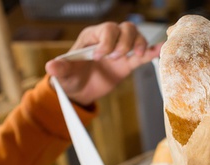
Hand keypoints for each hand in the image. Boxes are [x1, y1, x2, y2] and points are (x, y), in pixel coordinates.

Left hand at [45, 22, 160, 105]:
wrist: (80, 91)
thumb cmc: (70, 78)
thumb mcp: (63, 75)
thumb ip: (60, 70)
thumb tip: (51, 66)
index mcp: (92, 37)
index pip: (106, 29)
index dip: (107, 41)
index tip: (100, 57)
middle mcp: (108, 39)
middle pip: (124, 28)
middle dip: (123, 42)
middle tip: (115, 58)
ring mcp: (120, 50)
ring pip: (135, 36)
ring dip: (138, 45)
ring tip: (134, 57)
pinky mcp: (128, 63)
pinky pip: (142, 54)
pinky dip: (151, 52)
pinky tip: (157, 52)